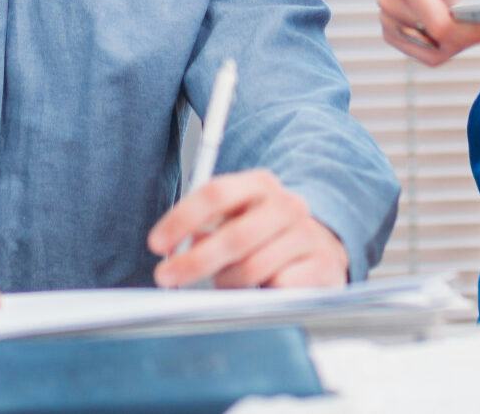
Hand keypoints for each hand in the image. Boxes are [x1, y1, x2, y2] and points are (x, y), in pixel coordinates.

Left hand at [146, 171, 348, 290]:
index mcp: (260, 184)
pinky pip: (277, 288)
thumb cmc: (265, 235)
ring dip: (228, 283)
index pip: (216, 193)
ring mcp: (307, 235)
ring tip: (224, 283)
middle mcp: (287, 205)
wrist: (321, 248)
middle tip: (167, 277)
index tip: (157, 243)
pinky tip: (260, 290)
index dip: (182, 219)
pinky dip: (260, 294)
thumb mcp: (235, 219)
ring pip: (252, 269)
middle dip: (194, 261)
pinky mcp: (322, 266)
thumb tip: (171, 251)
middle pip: (233, 236)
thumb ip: (204, 227)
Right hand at [377, 0, 479, 65]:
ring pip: (432, 54)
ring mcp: (387, 19)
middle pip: (438, 42)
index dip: (475, 32)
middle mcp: (390, 0)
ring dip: (463, 44)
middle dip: (474, 37)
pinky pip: (426, 55)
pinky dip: (450, 48)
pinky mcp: (391, 33)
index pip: (441, 26)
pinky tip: (467, 31)